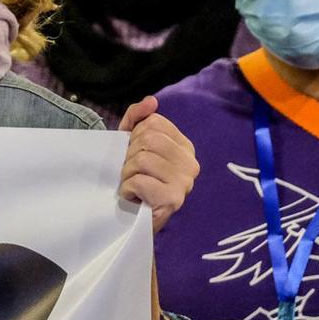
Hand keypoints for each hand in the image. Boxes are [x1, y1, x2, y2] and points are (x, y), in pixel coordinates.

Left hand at [118, 96, 198, 231]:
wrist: (135, 218)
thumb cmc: (135, 177)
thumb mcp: (132, 143)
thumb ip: (138, 118)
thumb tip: (152, 101)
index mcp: (185, 146)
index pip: (153, 123)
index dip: (135, 137)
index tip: (136, 154)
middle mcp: (191, 163)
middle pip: (148, 140)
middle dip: (129, 156)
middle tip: (132, 173)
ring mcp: (185, 182)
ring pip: (142, 159)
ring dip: (127, 174)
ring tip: (133, 185)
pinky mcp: (173, 199)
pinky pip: (139, 181)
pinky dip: (127, 189)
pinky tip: (133, 197)